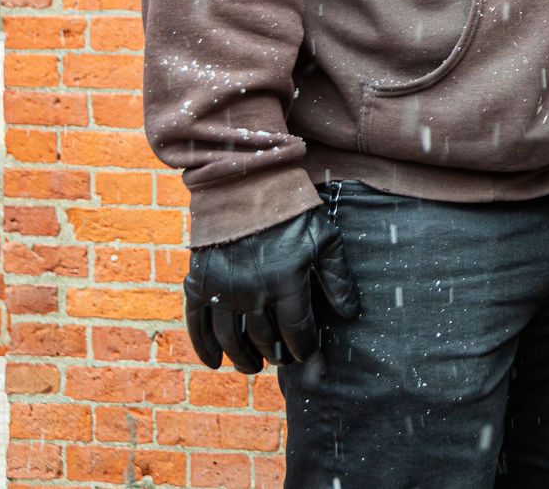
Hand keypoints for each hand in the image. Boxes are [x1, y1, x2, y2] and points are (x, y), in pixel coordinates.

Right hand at [183, 206, 359, 373]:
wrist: (246, 183)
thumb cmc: (291, 210)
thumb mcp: (325, 238)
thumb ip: (338, 278)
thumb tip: (351, 314)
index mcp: (286, 281)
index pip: (297, 331)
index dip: (304, 347)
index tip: (307, 353)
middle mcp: (253, 291)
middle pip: (266, 339)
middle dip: (277, 354)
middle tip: (282, 359)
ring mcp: (223, 289)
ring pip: (233, 339)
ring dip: (244, 358)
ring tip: (253, 365)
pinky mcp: (199, 283)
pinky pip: (198, 325)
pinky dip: (205, 348)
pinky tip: (215, 362)